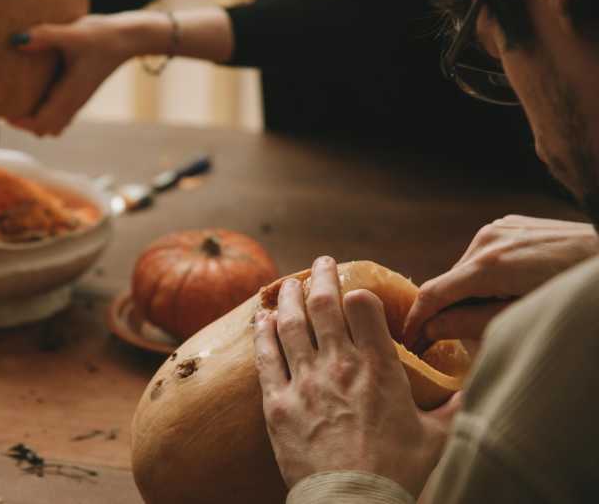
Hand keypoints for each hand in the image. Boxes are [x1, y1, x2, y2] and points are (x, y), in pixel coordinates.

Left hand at [9, 14, 148, 135]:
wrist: (127, 40)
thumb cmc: (102, 36)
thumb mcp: (73, 33)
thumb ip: (45, 36)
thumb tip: (16, 41)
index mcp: (70, 95)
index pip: (41, 124)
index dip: (20, 123)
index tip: (2, 109)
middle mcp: (73, 103)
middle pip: (45, 130)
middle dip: (24, 124)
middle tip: (5, 104)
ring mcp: (77, 101)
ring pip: (53, 126)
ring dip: (35, 120)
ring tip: (17, 101)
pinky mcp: (79, 94)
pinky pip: (59, 115)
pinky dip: (44, 112)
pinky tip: (34, 92)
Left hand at [253, 256, 459, 496]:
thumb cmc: (399, 474)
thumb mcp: (438, 438)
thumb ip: (454, 406)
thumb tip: (475, 387)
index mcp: (379, 369)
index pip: (363, 308)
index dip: (358, 292)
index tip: (355, 288)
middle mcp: (339, 366)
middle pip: (324, 305)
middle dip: (321, 276)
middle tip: (321, 262)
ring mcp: (304, 383)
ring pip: (290, 324)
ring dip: (288, 297)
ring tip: (287, 283)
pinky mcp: (278, 404)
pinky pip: (266, 358)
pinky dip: (262, 334)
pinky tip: (260, 319)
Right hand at [404, 215, 598, 346]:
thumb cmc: (574, 298)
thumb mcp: (523, 320)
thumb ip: (472, 324)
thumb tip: (431, 330)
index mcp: (488, 265)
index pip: (432, 293)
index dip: (415, 321)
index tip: (407, 343)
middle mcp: (486, 238)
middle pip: (449, 282)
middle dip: (446, 310)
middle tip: (456, 341)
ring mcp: (499, 226)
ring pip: (465, 269)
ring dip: (468, 294)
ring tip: (496, 314)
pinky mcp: (511, 224)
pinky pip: (483, 255)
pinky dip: (484, 277)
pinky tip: (509, 291)